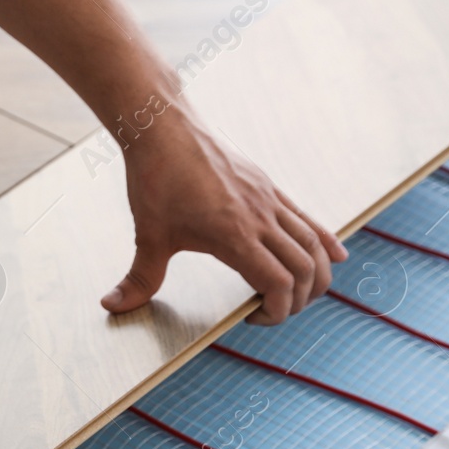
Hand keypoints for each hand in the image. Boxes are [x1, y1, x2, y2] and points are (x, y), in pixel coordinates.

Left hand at [102, 105, 348, 324]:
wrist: (165, 129)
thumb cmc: (157, 180)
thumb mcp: (148, 236)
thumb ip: (139, 278)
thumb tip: (112, 306)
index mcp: (234, 236)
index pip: (278, 284)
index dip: (277, 312)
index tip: (252, 319)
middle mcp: (260, 218)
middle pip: (306, 269)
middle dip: (299, 300)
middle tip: (275, 311)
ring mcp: (269, 200)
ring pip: (314, 244)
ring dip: (317, 275)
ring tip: (304, 294)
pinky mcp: (270, 188)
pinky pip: (308, 220)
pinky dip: (325, 243)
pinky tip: (335, 256)